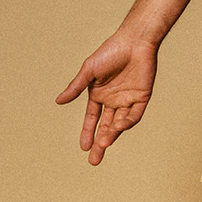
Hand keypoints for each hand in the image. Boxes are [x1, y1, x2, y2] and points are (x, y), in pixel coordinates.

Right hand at [56, 34, 157, 164]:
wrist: (135, 41)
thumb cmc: (110, 51)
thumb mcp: (89, 71)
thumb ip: (76, 87)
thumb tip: (58, 101)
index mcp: (99, 94)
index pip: (92, 119)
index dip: (88, 132)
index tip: (83, 147)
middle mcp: (113, 100)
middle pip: (106, 127)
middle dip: (100, 143)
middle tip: (94, 161)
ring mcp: (128, 99)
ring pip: (120, 124)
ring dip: (112, 135)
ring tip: (103, 143)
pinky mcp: (142, 97)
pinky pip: (134, 114)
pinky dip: (127, 123)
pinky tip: (118, 127)